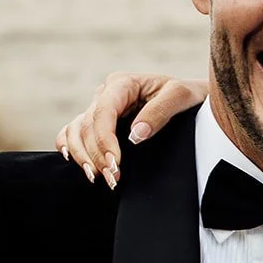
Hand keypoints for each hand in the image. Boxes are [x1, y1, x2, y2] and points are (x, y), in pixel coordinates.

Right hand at [54, 72, 207, 187]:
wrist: (193, 100)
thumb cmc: (187, 96)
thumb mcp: (180, 97)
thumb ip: (159, 112)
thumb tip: (135, 135)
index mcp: (123, 84)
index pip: (103, 112)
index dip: (105, 140)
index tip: (115, 163)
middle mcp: (107, 93)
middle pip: (87, 125)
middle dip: (97, 155)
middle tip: (113, 179)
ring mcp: (100, 107)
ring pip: (76, 130)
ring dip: (82, 155)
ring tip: (97, 177)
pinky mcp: (99, 121)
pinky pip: (73, 131)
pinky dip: (69, 146)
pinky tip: (72, 161)